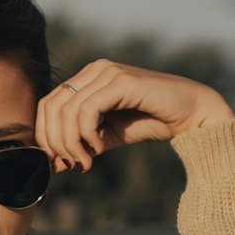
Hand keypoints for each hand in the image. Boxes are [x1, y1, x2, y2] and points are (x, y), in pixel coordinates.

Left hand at [35, 59, 234, 172]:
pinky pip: (88, 111)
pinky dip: (87, 135)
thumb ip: (83, 144)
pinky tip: (99, 149)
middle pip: (53, 107)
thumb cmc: (151, 121)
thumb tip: (56, 165)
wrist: (189, 114)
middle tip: (70, 165)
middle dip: (55, 142)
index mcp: (88, 78)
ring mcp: (107, 73)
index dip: (45, 135)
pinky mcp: (121, 82)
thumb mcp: (110, 136)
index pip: (49, 104)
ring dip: (72, 143)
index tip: (58, 162)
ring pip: (68, 111)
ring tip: (86, 162)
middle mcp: (95, 70)